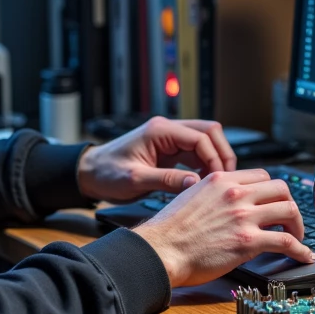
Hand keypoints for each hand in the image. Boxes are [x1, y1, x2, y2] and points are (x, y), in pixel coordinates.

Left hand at [76, 116, 235, 202]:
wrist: (89, 173)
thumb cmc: (106, 174)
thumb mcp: (135, 180)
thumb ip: (166, 180)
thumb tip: (196, 183)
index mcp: (159, 131)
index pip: (200, 137)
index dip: (214, 157)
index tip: (218, 179)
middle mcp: (166, 130)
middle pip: (208, 132)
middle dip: (221, 153)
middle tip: (225, 178)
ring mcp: (168, 139)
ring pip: (204, 141)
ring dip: (214, 158)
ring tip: (216, 182)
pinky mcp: (168, 150)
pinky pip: (195, 152)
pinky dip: (204, 164)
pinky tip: (204, 181)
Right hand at [133, 169, 314, 288]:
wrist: (160, 250)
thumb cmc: (169, 231)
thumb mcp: (191, 197)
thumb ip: (213, 195)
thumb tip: (226, 204)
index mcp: (220, 180)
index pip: (261, 176)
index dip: (272, 191)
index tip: (273, 204)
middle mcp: (235, 193)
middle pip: (281, 189)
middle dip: (289, 205)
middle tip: (289, 221)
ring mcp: (243, 216)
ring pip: (289, 210)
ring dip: (298, 226)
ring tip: (297, 239)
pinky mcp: (248, 241)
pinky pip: (287, 242)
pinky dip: (301, 250)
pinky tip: (304, 256)